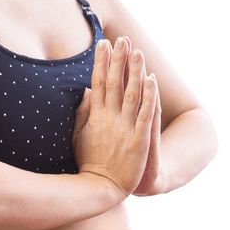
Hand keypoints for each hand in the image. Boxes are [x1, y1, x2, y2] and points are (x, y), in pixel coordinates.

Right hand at [72, 37, 156, 199]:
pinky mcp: (139, 141)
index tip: (103, 44)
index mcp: (95, 117)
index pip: (97, 83)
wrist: (102, 189)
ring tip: (136, 52)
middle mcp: (109, 119)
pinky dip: (149, 97)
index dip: (100, 62)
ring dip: (134, 72)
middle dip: (118, 60)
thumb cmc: (90, 163)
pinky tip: (152, 80)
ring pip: (130, 94)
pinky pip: (145, 115)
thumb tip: (85, 91)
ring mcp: (124, 129)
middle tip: (122, 39)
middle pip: (113, 83)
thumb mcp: (78, 137)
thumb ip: (82, 114)